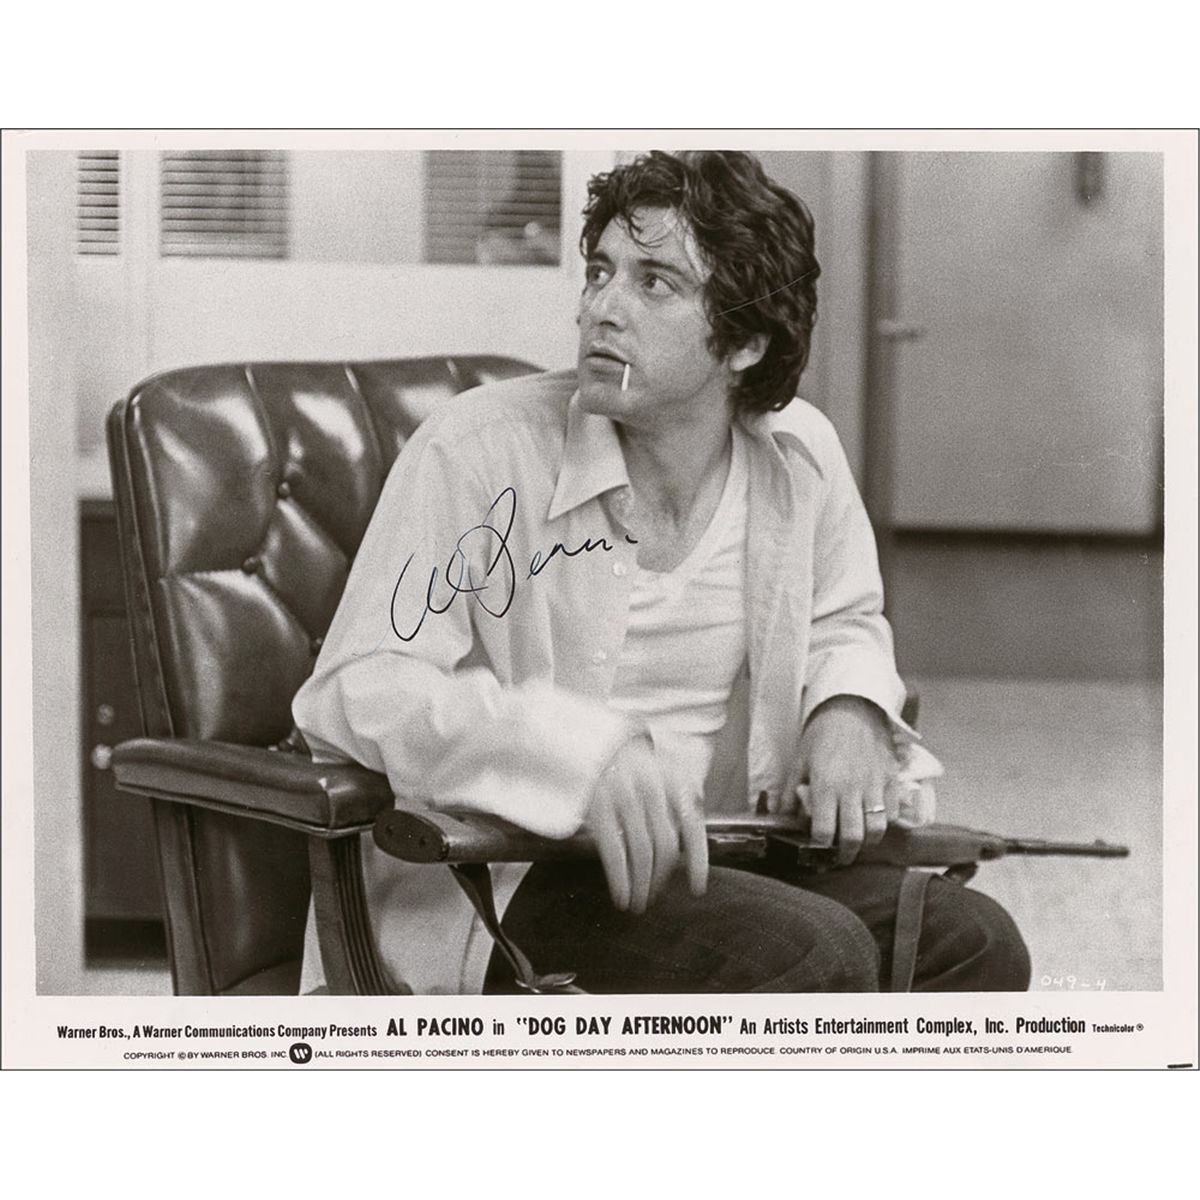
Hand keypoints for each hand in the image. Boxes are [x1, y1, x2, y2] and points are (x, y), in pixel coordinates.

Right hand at [584, 733, 707, 912]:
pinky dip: (620, 879)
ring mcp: (625, 799)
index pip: (693, 828)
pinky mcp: (599, 808)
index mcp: (674, 782)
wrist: (597, 741)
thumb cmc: (637, 762)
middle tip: (655, 896)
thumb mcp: (668, 770)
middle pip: (665, 847)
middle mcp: (653, 791)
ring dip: (642, 885)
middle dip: (662, 878)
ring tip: (639, 902)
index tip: (697, 888)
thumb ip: (684, 801)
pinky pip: (614, 852)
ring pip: (641, 854)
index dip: (698, 862)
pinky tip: (621, 896)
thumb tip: (692, 846)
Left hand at [796, 696, 904, 863]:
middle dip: (846, 853)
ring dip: (868, 841)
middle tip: (840, 855)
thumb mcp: (799, 760)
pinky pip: (894, 812)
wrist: (853, 708)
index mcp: (825, 785)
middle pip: (854, 837)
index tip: (817, 849)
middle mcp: (851, 789)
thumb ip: (791, 791)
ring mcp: (874, 785)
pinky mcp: (891, 779)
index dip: (820, 846)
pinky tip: (874, 818)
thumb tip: (783, 815)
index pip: (825, 831)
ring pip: (877, 829)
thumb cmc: (823, 733)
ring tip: (859, 840)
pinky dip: (886, 821)